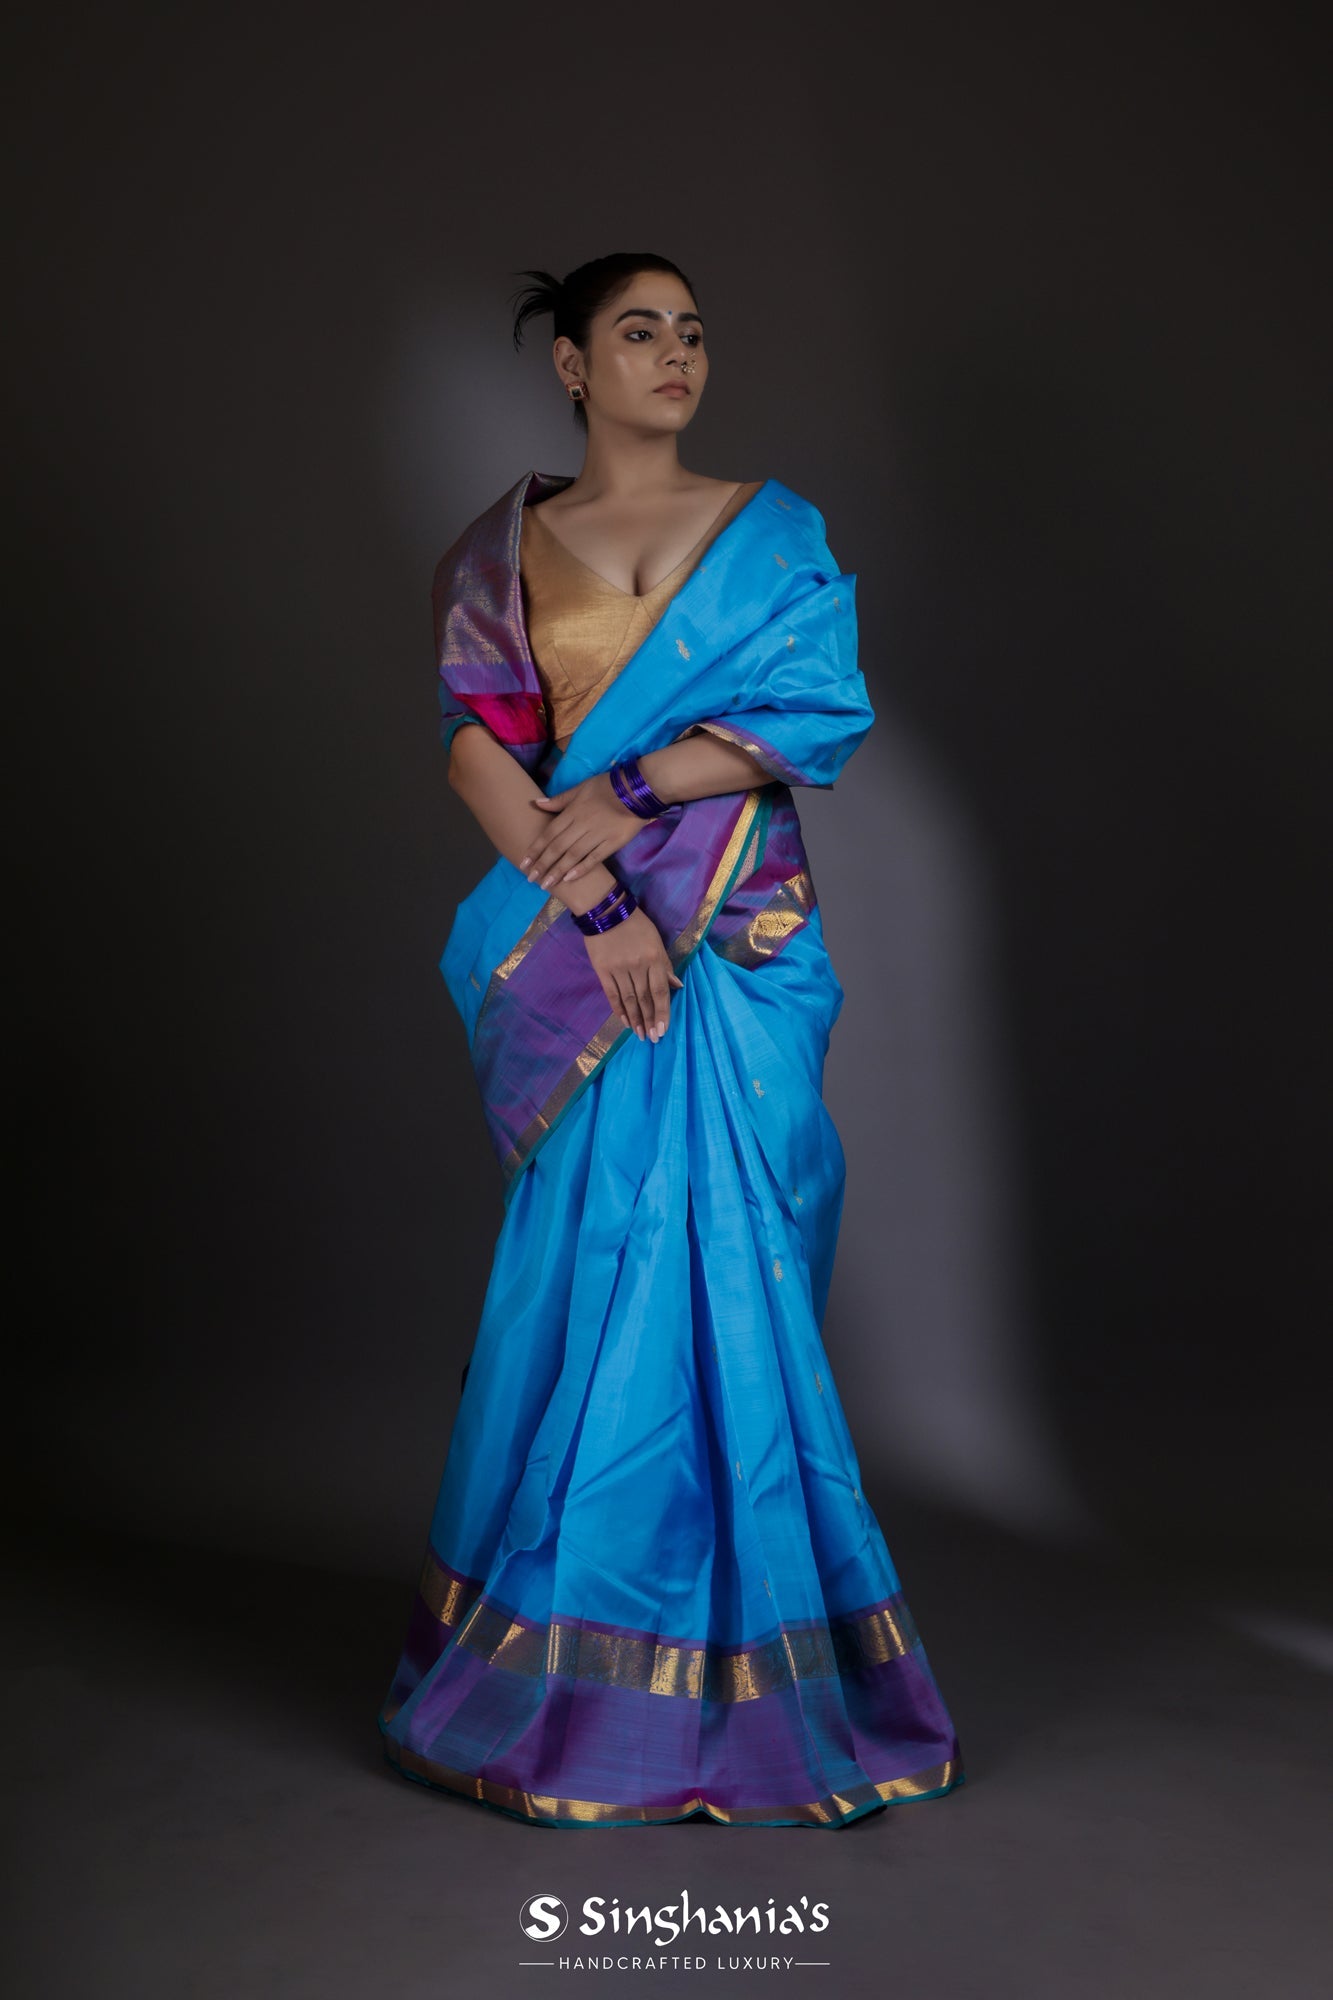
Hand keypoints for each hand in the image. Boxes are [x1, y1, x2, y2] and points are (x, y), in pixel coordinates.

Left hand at [519, 772, 648, 889]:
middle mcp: (581, 825)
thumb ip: (559, 800)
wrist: (637, 790)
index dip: (536, 849)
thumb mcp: (580, 788)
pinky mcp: (612, 844)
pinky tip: (569, 879)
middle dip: (542, 864)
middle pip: (558, 847)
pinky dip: (581, 869)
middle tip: (530, 879)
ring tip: (546, 884)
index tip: (524, 863)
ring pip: (573, 855)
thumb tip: (536, 803)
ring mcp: (597, 836)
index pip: (549, 833)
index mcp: (572, 812)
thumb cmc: (606, 787)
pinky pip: (594, 858)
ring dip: (558, 871)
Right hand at [583, 907, 683, 1042]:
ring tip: (640, 1035)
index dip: (662, 1013)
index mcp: (654, 958)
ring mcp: (619, 969)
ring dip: (635, 1019)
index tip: (664, 1030)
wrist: (606, 911)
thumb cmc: (636, 925)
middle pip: (645, 999)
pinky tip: (624, 1021)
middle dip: (650, 1021)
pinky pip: (611, 994)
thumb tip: (677, 986)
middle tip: (653, 1039)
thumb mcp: (656, 941)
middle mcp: (638, 966)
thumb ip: (665, 965)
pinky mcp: (602, 970)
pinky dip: (618, 1009)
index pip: (660, 992)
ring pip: (629, 1000)